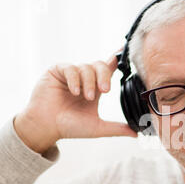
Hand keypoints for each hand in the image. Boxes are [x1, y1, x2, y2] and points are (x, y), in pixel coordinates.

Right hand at [14, 48, 136, 153]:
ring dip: (89, 82)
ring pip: (86, 67)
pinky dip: (75, 79)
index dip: (117, 58)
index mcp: (96, 87)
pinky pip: (70, 68)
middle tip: (105, 90)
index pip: (109, 68)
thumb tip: (137, 134)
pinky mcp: (57, 71)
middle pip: (100, 65)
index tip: (125, 49)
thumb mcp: (98, 127)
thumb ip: (117, 128)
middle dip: (105, 76)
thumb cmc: (70, 127)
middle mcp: (85, 78)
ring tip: (86, 97)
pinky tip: (74, 91)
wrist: (47, 127)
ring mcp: (71, 73)